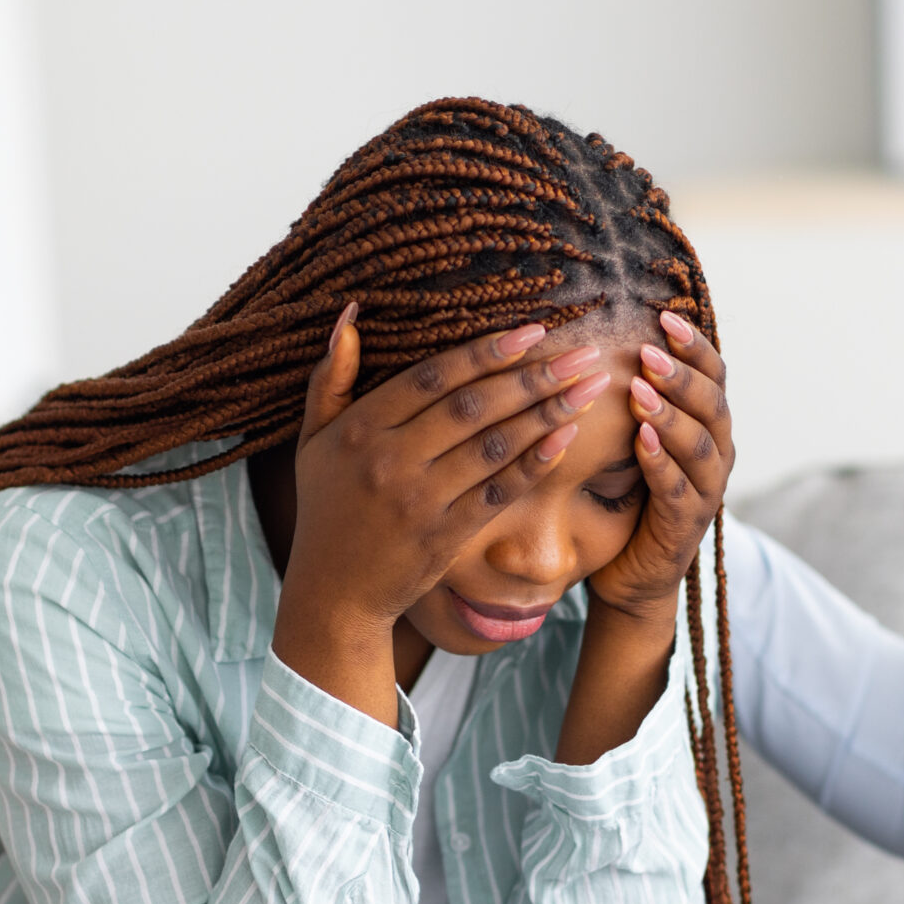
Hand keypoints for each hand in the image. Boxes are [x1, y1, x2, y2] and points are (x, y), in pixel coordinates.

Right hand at [273, 305, 605, 716]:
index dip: (486, 352)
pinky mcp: (446, 537)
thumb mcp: (314, 439)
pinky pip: (499, 491)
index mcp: (360, 428)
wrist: (334, 592)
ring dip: (548, 414)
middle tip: (582, 355)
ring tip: (589, 389)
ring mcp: (420, 501)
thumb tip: (351, 310)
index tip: (533, 331)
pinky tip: (568, 437)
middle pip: (474, 406)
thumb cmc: (327, 506)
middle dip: (534, 377)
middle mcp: (390, 461)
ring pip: (495, 446)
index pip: (433, 377)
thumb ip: (331, 376)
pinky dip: (535, 463)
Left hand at [586, 310, 734, 626]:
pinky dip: (661, 463)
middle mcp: (718, 456)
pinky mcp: (684, 527)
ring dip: (671, 414)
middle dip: (682, 376)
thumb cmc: (627, 497)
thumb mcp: (634, 437)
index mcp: (708, 428)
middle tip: (649, 351)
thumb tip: (610, 331)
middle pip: (713, 406)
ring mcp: (705, 493)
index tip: (664, 317)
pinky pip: (678, 490)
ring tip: (640, 389)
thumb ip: (637, 396)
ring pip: (701, 446)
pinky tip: (641, 440)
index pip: (714, 376)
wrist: (629, 573)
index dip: (695, 346)